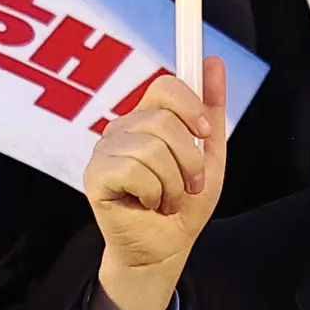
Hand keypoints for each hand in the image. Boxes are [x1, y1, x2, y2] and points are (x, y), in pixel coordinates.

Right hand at [83, 56, 227, 309]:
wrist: (167, 248)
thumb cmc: (183, 203)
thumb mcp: (208, 156)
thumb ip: (210, 110)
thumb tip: (214, 61)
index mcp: (148, 117)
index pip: (166, 86)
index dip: (190, 106)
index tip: (204, 134)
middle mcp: (122, 128)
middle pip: (164, 120)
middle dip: (189, 160)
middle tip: (188, 185)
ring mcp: (104, 151)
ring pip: (151, 148)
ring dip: (172, 183)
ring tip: (168, 198)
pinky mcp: (95, 176)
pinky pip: (133, 169)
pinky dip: (152, 193)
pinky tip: (147, 204)